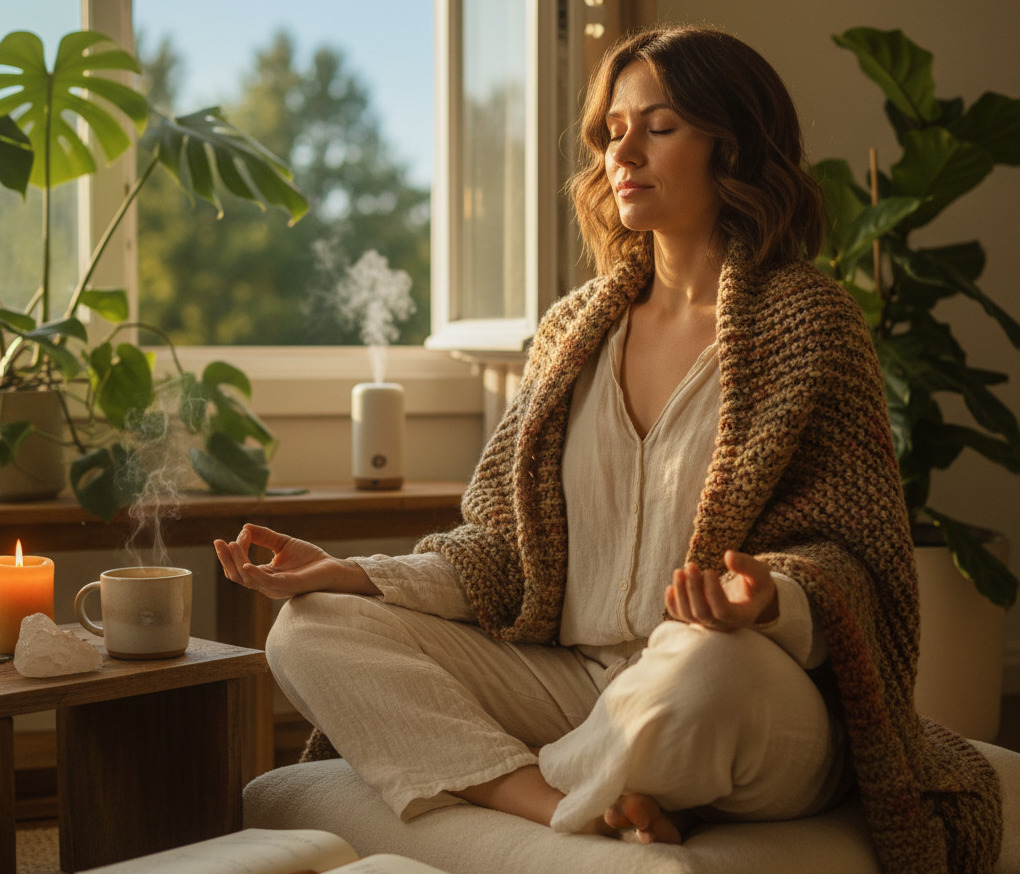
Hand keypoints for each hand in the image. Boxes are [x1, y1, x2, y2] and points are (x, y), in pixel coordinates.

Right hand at [213, 523, 378, 599]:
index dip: (233, 552)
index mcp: (264, 575)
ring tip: (232, 544)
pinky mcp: (287, 586)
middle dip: (226, 559)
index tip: (238, 534)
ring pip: (247, 578)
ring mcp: (275, 587)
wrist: (333, 568)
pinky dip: (254, 574)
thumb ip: (264, 536)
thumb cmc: (310, 560)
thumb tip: (245, 527)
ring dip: (238, 561)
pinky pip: (266, 583)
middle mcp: (266, 584)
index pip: (239, 567)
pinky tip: (247, 564)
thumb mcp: (282, 544)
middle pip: (237, 575)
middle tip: (219, 542)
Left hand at [664, 550, 777, 630]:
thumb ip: (747, 565)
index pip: (722, 611)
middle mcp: (724, 625)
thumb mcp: (759, 573)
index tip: (709, 571)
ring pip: (688, 615)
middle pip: (702, 613)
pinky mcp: (697, 618)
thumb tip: (728, 556)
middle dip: (693, 589)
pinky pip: (680, 615)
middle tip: (691, 565)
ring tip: (679, 571)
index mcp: (742, 616)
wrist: (751, 598)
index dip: (712, 592)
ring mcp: (709, 624)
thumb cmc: (756, 584)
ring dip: (681, 592)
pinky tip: (671, 586)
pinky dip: (672, 603)